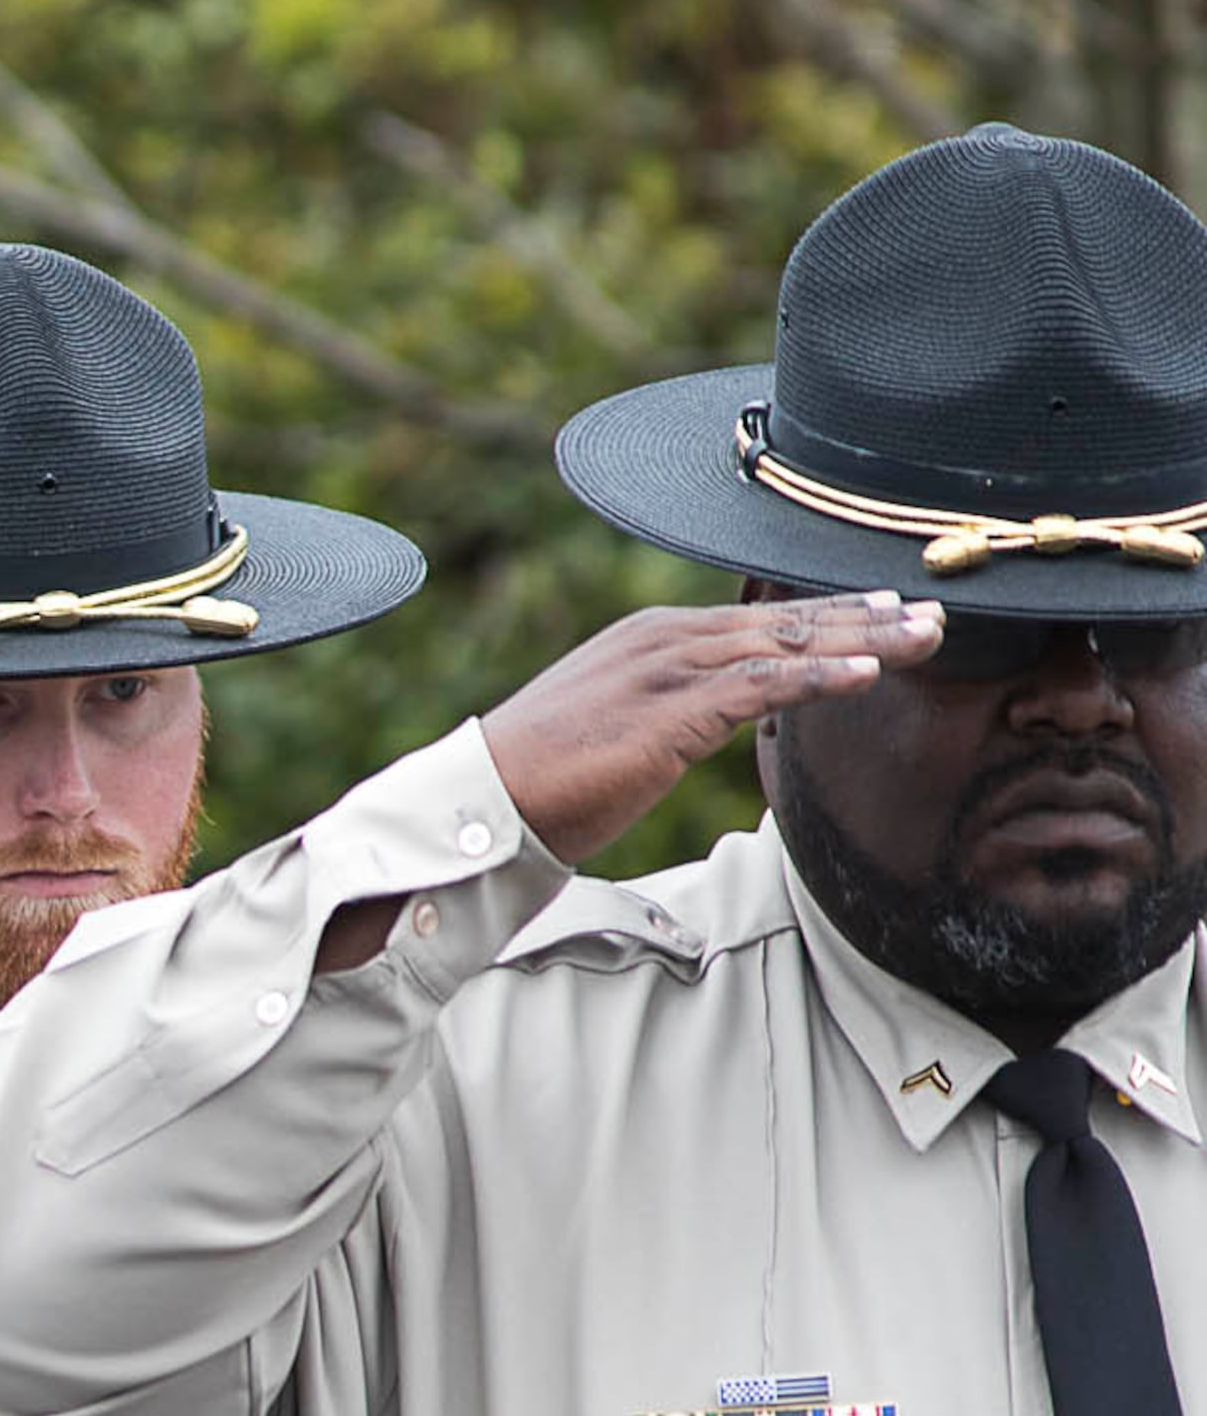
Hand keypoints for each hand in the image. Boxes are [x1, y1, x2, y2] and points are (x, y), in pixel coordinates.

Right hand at [482, 592, 939, 865]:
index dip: (829, 614)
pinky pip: (758, 686)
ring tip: (923, 639)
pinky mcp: (667, 712)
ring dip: (863, 640)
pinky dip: (817, 677)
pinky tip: (867, 675)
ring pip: (784, 645)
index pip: (757, 620)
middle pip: (784, 621)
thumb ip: (666, 714)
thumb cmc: (536, 781)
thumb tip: (698, 728)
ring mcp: (665, 671)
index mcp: (650, 639)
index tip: (886, 612)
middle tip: (935, 616)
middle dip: (865, 617)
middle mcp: (663, 640)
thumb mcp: (611, 730)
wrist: (480, 803)